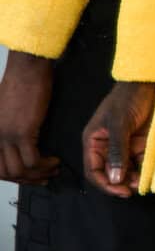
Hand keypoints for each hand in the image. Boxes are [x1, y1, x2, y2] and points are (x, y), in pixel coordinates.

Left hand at [0, 49, 58, 182]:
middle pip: (4, 173)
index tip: (27, 176)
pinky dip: (44, 165)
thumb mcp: (4, 110)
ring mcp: (6, 135)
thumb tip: (17, 145)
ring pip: (18, 171)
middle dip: (25, 180)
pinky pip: (32, 161)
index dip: (12, 176)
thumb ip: (5, 128)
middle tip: (41, 177)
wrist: (27, 70)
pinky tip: (54, 160)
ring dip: (37, 175)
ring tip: (52, 169)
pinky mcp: (22, 132)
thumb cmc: (19, 84)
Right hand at [83, 80, 154, 196]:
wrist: (150, 83)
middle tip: (135, 188)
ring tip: (143, 182)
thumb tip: (115, 178)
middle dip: (120, 184)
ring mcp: (125, 147)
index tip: (121, 191)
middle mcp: (108, 148)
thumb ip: (117, 151)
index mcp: (94, 142)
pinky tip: (150, 174)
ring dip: (133, 180)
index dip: (105, 184)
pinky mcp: (140, 145)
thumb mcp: (119, 123)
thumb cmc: (128, 98)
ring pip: (126, 172)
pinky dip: (145, 171)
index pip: (93, 171)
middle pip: (110, 175)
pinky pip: (141, 164)